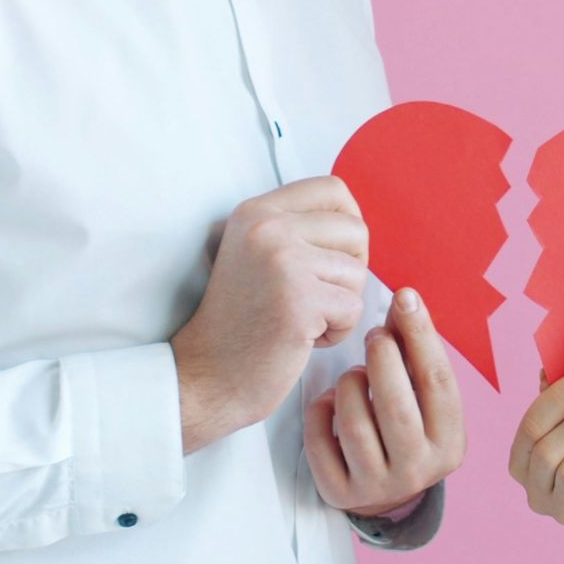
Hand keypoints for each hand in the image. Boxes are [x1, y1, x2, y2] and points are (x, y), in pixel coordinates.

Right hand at [172, 176, 369, 453]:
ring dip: (341, 305)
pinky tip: (302, 339)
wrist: (206, 375)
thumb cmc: (243, 321)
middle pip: (356, 231)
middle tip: (317, 296)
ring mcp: (283, 261)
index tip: (335, 254)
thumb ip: (297, 228)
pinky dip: (337, 332)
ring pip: (358, 273)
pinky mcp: (300, 300)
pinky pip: (354, 309)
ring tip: (302, 319)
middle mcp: (267, 227)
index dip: (348, 220)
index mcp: (257, 211)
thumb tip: (358, 220)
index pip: (332, 189)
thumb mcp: (258, 254)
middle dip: (350, 269)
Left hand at [304, 288, 466, 515]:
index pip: (438, 383)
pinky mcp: (340, 493)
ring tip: (354, 374)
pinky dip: (320, 412)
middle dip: (382, 359)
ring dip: (350, 385)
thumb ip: (415, 354)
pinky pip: (321, 443)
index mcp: (449, 444)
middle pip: (397, 407)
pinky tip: (329, 401)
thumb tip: (404, 301)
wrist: (386, 491)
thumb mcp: (422, 398)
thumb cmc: (407, 429)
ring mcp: (377, 486)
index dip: (422, 336)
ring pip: (355, 425)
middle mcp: (417, 470)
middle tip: (374, 335)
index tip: (406, 297)